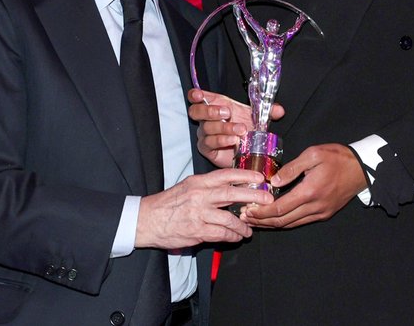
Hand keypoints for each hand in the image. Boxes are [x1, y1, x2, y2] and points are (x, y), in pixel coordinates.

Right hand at [135, 169, 272, 249]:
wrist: (147, 220)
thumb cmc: (167, 203)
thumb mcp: (187, 187)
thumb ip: (207, 187)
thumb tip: (230, 188)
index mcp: (198, 182)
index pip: (225, 175)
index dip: (245, 176)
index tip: (259, 178)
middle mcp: (199, 196)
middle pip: (232, 194)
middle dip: (253, 197)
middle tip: (267, 199)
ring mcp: (198, 215)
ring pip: (229, 220)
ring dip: (243, 225)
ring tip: (249, 229)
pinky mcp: (197, 231)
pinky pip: (221, 235)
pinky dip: (232, 236)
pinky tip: (237, 237)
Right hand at [187, 89, 284, 167]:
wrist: (247, 152)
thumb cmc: (246, 130)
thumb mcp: (257, 118)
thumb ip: (268, 111)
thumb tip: (280, 110)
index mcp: (216, 106)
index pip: (198, 97)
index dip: (196, 95)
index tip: (200, 95)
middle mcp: (207, 120)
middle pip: (197, 111)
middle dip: (210, 110)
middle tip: (227, 112)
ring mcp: (205, 134)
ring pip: (207, 128)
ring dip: (224, 127)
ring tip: (240, 130)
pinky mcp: (207, 149)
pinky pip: (209, 143)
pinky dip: (222, 140)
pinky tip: (233, 140)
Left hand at [241, 143, 366, 228]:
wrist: (362, 169)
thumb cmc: (337, 157)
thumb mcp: (313, 154)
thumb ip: (292, 168)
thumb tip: (273, 181)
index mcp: (310, 191)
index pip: (280, 208)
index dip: (261, 211)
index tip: (247, 209)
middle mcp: (315, 207)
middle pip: (282, 221)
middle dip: (261, 221)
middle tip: (244, 217)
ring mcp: (320, 213)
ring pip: (290, 224)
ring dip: (271, 224)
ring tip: (255, 220)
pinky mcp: (324, 213)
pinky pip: (300, 221)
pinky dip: (284, 221)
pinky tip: (274, 218)